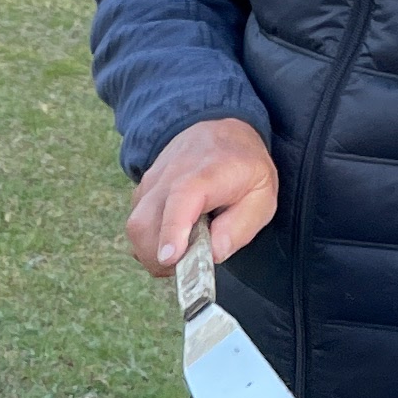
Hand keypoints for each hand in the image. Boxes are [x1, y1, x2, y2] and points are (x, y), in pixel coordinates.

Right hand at [126, 117, 277, 278]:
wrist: (220, 131)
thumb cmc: (244, 168)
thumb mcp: (261, 196)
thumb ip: (240, 227)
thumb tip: (212, 254)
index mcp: (206, 174)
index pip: (180, 201)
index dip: (172, 231)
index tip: (170, 258)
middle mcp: (170, 176)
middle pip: (145, 223)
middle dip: (158, 258)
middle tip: (186, 267)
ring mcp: (151, 184)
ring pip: (136, 228)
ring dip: (152, 254)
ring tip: (182, 254)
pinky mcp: (141, 192)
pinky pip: (137, 226)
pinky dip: (149, 243)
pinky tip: (174, 240)